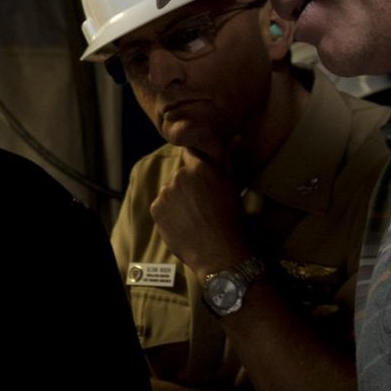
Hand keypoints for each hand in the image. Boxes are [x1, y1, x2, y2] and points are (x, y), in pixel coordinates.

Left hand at [149, 150, 253, 278]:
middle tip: (202, 205)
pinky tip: (184, 224)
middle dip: (188, 186)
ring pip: (170, 192)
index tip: (200, 176)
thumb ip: (227, 160)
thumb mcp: (233, 187)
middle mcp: (180, 176)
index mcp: (201, 168)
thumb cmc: (232, 220)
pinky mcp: (156, 209)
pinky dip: (169, 213)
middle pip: (181, 175)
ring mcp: (166, 192)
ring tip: (194, 217)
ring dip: (178, 200)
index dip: (195, 164)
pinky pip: (161, 207)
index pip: (191, 153)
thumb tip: (234, 137)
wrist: (219, 253)